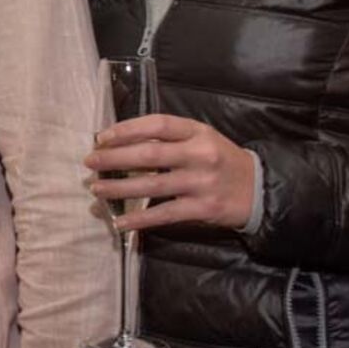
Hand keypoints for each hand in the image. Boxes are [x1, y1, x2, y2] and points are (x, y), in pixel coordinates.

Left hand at [85, 113, 255, 230]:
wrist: (259, 190)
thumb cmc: (220, 160)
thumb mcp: (202, 139)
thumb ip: (170, 138)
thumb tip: (121, 142)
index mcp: (197, 132)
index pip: (157, 124)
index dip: (127, 129)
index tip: (102, 138)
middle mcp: (199, 155)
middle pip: (149, 154)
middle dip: (114, 159)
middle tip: (90, 163)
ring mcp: (201, 183)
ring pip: (152, 185)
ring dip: (119, 189)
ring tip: (96, 190)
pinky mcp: (202, 209)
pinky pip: (163, 214)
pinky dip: (139, 220)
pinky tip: (119, 222)